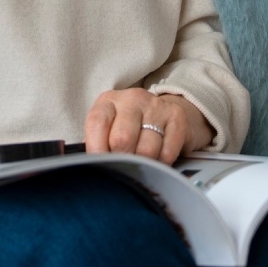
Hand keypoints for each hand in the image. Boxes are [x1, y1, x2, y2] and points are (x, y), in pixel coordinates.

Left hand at [84, 89, 213, 165]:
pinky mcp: (177, 117)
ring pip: (146, 149)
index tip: (101, 165)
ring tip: (142, 165)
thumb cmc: (132, 126)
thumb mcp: (110, 128)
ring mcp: (156, 106)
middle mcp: (132, 99)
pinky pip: (167, 153)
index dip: (96, 149)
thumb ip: (98, 143)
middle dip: (122, 160)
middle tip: (125, 168)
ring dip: (144, 164)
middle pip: (122, 138)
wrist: (169, 112)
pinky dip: (161, 164)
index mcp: (109, 101)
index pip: (97, 123)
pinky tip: (158, 161)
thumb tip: (90, 166)